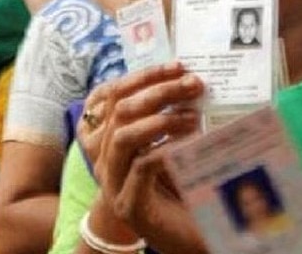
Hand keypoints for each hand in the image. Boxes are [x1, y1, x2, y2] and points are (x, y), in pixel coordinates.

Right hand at [91, 63, 203, 246]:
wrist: (184, 238)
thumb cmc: (182, 188)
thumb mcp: (177, 147)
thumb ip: (176, 119)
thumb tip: (195, 82)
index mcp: (114, 140)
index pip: (117, 96)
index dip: (146, 77)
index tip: (179, 66)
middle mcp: (107, 160)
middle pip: (121, 111)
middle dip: (159, 92)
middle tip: (193, 85)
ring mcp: (114, 184)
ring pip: (123, 138)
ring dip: (160, 121)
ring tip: (192, 117)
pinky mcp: (130, 206)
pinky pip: (141, 168)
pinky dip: (165, 150)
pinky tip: (189, 143)